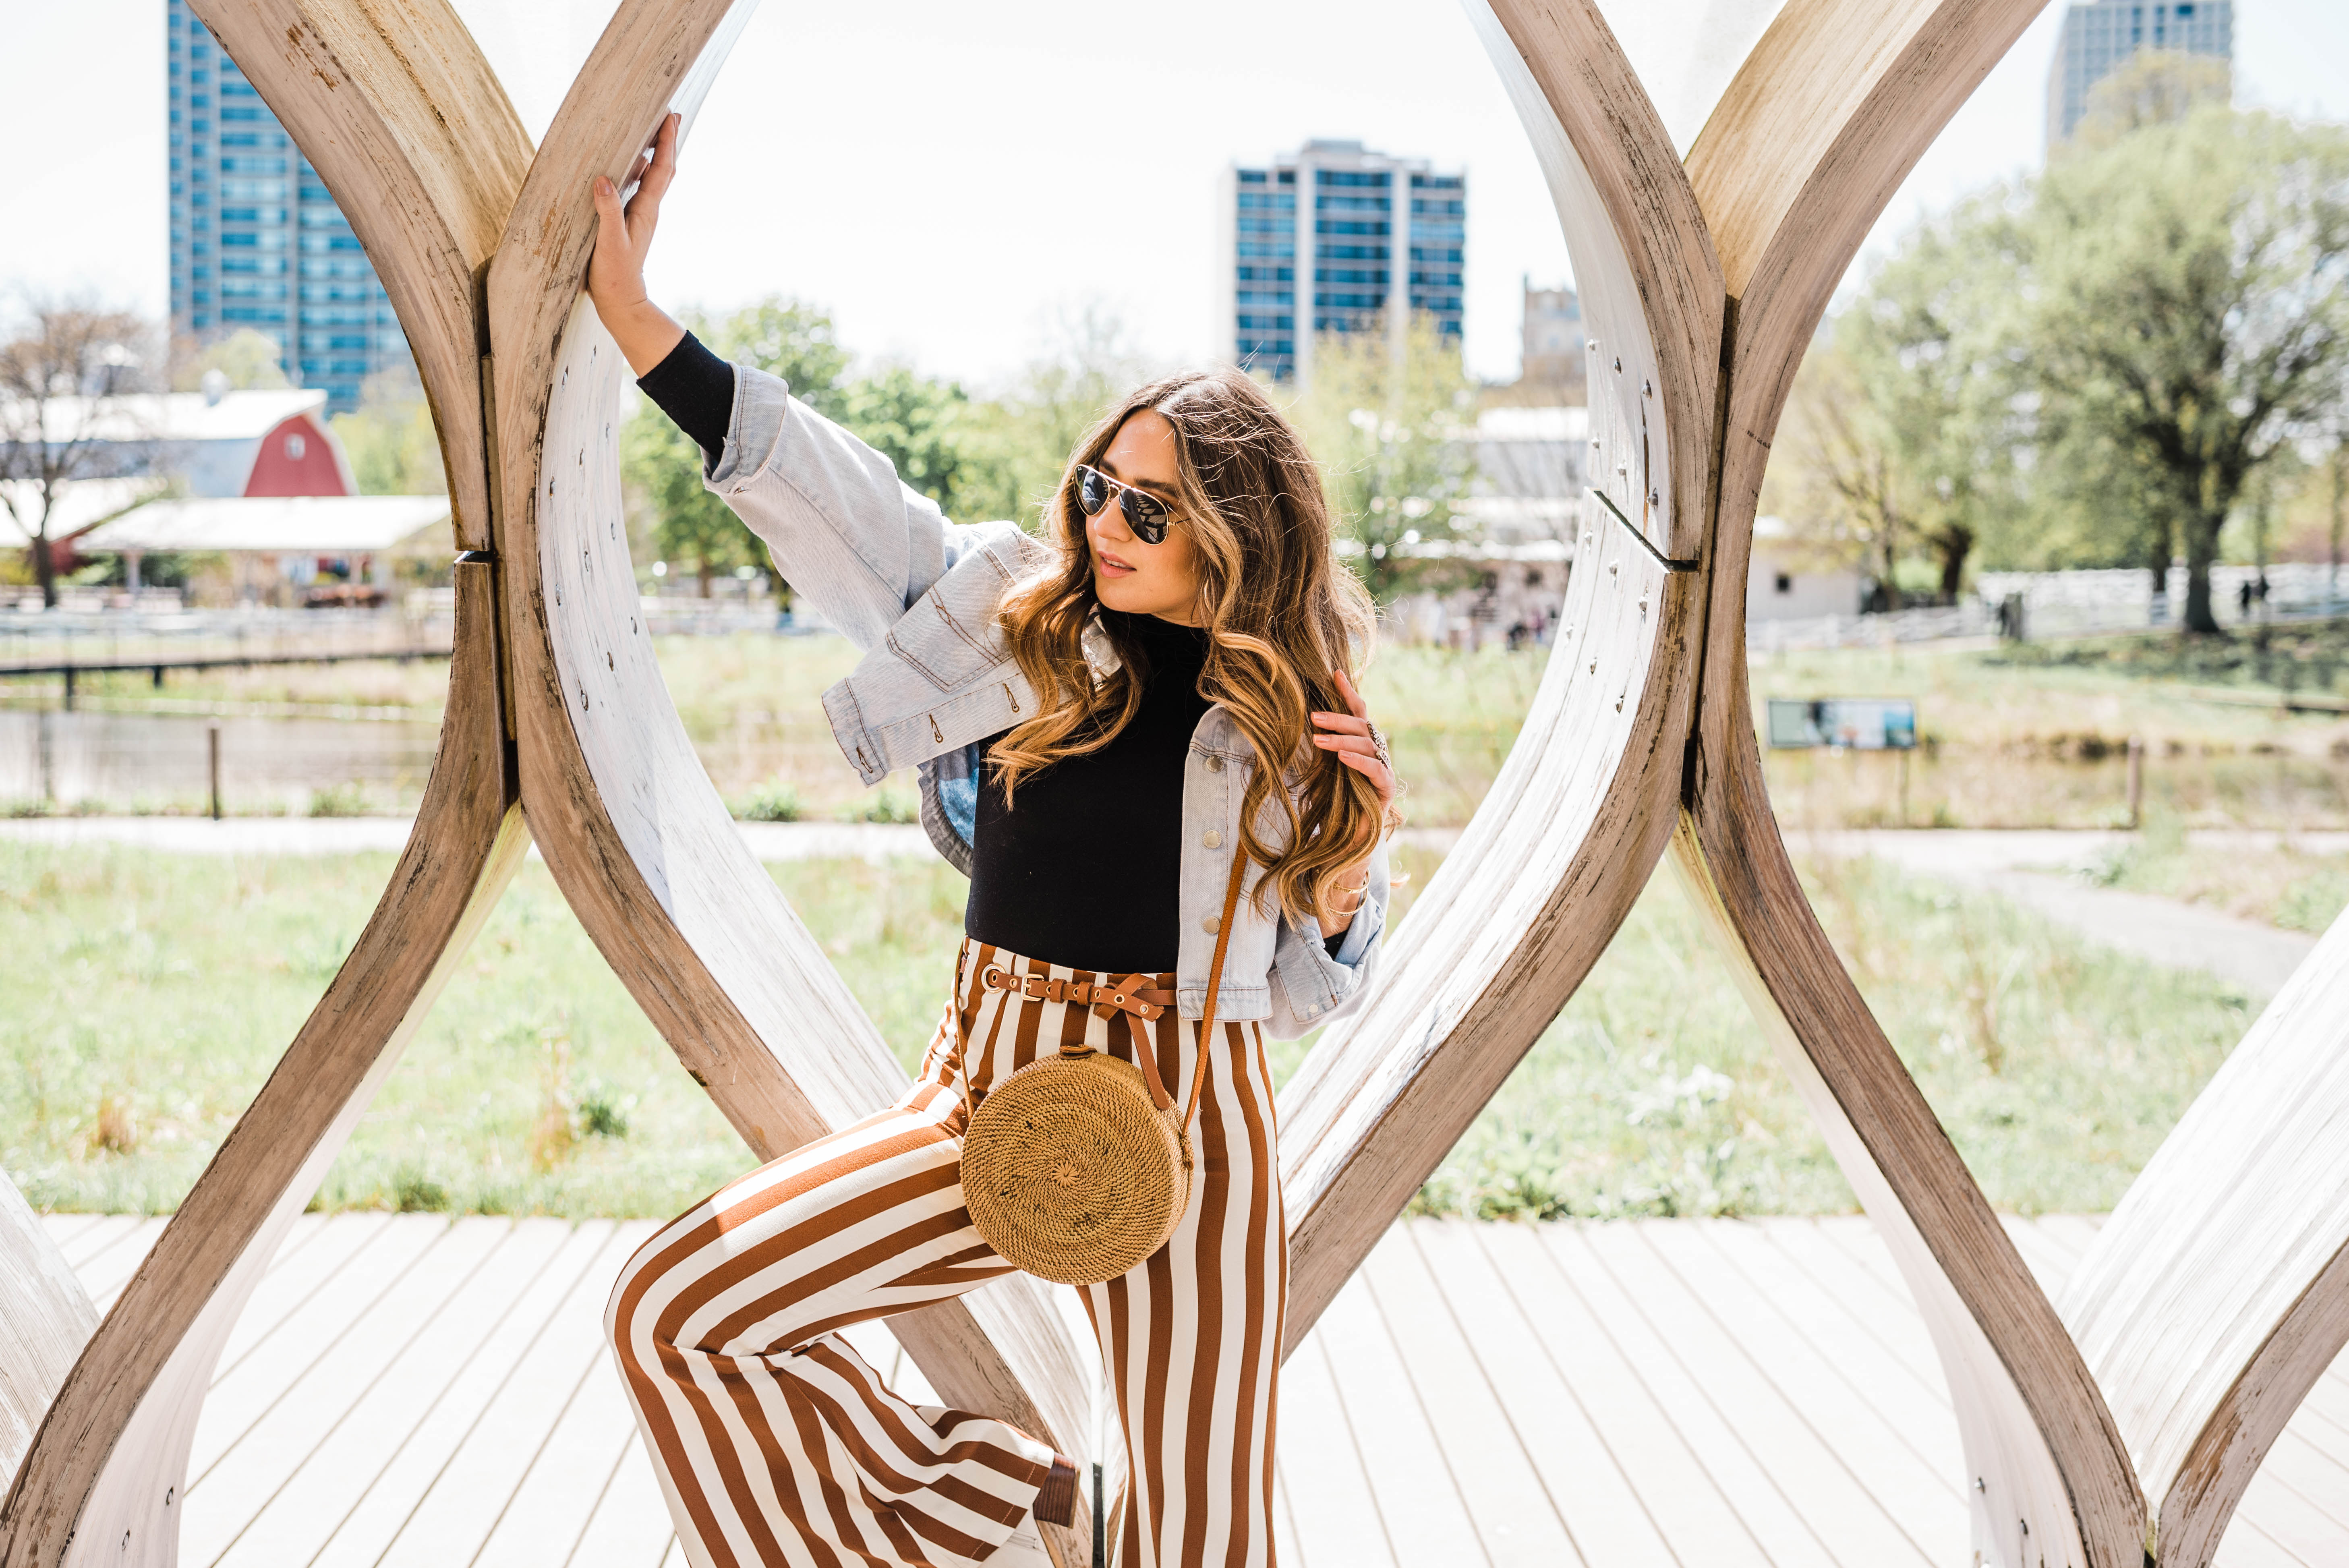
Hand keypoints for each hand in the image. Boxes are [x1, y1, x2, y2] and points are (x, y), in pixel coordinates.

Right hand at [587, 111, 686, 375]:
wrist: (620, 301)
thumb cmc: (614, 275)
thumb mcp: (609, 243)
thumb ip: (607, 212)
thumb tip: (603, 179)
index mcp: (645, 210)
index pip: (662, 169)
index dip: (667, 142)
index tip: (671, 116)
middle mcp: (646, 209)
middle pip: (661, 167)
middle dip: (665, 140)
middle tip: (668, 113)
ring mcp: (638, 214)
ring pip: (649, 176)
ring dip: (651, 152)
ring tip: (649, 129)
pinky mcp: (626, 221)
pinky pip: (635, 188)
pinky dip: (634, 170)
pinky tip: (626, 162)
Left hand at [1309, 667, 1395, 811]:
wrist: (1347, 838)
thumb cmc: (1334, 802)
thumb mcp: (1323, 768)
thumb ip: (1322, 746)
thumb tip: (1304, 721)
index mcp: (1363, 743)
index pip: (1359, 712)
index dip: (1348, 693)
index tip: (1334, 674)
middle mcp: (1377, 751)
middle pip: (1361, 725)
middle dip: (1337, 718)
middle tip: (1313, 716)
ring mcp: (1385, 768)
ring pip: (1366, 744)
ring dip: (1340, 739)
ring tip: (1318, 740)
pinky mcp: (1388, 787)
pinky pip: (1375, 768)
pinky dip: (1358, 761)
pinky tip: (1342, 757)